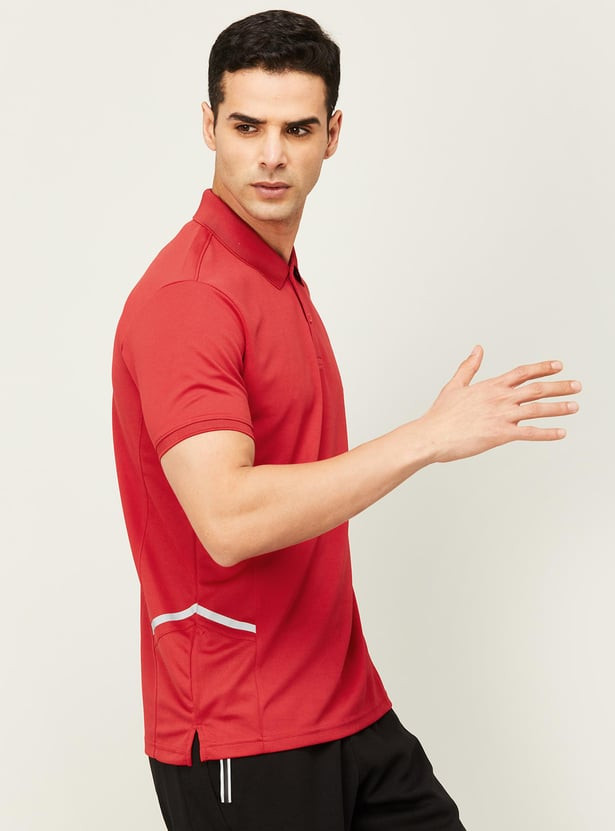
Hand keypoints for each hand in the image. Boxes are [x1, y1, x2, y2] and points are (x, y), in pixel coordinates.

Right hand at [421, 345, 580, 462]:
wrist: (432, 435)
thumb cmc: (440, 415)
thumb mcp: (455, 385)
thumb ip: (469, 366)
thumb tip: (477, 349)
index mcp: (490, 386)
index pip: (522, 372)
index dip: (543, 368)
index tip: (558, 365)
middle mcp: (499, 398)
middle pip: (536, 388)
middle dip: (560, 386)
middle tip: (577, 385)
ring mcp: (502, 416)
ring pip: (537, 409)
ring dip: (559, 407)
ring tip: (574, 406)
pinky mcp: (501, 434)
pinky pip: (530, 433)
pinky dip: (548, 433)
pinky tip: (561, 433)